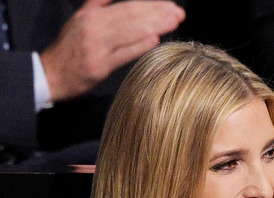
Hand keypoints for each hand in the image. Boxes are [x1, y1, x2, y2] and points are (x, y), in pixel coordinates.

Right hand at [40, 0, 184, 101]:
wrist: (52, 73)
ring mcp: (97, 47)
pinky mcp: (100, 66)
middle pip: (131, 18)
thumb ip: (99, 3)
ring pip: (129, 33)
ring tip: (173, 23)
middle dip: (158, 14)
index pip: (127, 6)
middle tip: (178, 13)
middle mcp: (95, 29)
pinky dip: (139, 46)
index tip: (168, 5)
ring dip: (155, 27)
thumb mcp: (81, 18)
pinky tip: (155, 40)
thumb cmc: (71, 46)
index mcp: (92, 16)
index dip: (150, 5)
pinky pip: (123, 54)